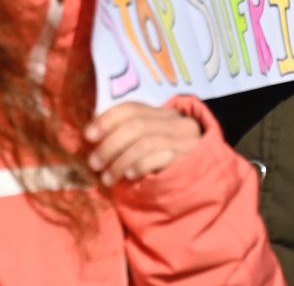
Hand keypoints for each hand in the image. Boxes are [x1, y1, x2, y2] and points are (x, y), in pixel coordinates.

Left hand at [84, 102, 202, 185]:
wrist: (204, 186)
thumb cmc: (167, 165)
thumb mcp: (148, 144)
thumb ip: (127, 133)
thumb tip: (93, 126)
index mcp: (163, 114)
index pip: (132, 108)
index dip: (107, 119)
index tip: (88, 135)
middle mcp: (177, 123)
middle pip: (136, 126)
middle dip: (110, 144)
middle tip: (94, 163)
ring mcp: (186, 140)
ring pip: (146, 142)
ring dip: (120, 160)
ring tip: (107, 177)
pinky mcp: (192, 158)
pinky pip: (161, 157)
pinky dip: (141, 165)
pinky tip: (130, 175)